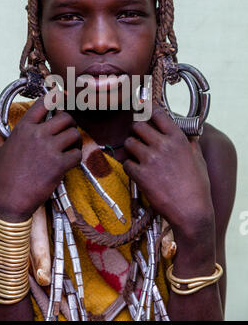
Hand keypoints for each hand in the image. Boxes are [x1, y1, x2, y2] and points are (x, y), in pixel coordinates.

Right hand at [0, 96, 81, 221]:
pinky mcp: (59, 165)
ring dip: (76, 140)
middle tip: (68, 131)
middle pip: (66, 118)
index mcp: (23, 129)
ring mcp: (50, 149)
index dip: (56, 98)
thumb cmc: (2, 177)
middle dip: (70, 123)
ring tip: (71, 147)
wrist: (9, 201)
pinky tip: (71, 161)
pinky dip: (77, 156)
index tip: (63, 96)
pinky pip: (77, 154)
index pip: (43, 104)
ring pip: (74, 134)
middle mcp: (38, 135)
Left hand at [123, 105, 214, 237]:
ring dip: (130, 148)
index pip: (158, 114)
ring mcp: (150, 159)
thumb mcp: (199, 160)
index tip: (145, 116)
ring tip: (137, 156)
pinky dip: (129, 167)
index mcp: (178, 139)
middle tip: (138, 138)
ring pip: (129, 143)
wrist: (191, 211)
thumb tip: (189, 136)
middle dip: (136, 131)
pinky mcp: (140, 175)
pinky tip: (137, 171)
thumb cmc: (198, 187)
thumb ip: (191, 144)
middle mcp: (163, 145)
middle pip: (138, 125)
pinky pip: (126, 163)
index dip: (149, 113)